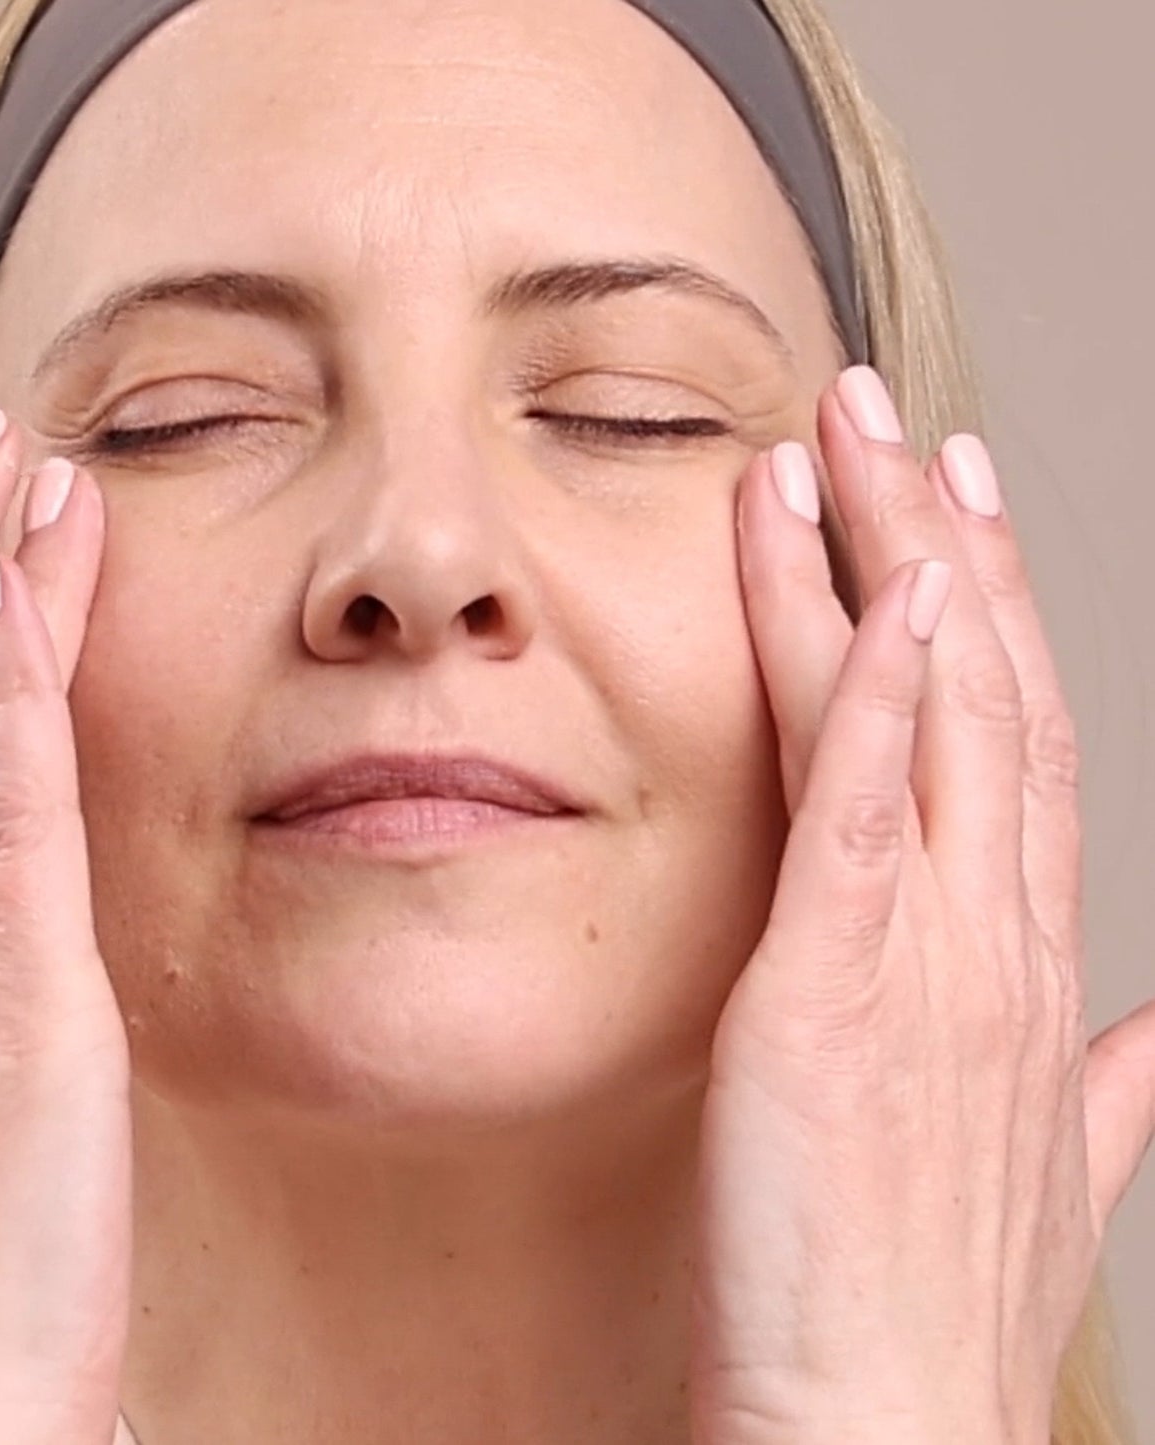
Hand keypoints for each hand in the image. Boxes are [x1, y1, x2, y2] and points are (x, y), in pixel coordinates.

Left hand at [687, 368, 1154, 1444]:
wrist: (884, 1426)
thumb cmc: (933, 1292)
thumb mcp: (1046, 1172)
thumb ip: (1111, 1093)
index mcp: (1027, 969)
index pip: (1023, 745)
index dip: (1001, 618)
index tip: (967, 519)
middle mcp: (996, 941)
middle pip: (986, 694)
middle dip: (944, 542)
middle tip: (904, 419)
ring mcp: (931, 959)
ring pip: (928, 718)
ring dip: (892, 568)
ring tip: (852, 445)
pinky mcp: (839, 994)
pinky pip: (868, 813)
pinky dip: (882, 696)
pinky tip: (885, 596)